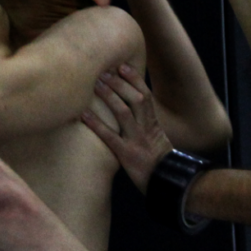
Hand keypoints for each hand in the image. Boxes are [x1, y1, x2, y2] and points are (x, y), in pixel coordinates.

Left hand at [82, 64, 173, 194]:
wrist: (168, 185)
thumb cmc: (158, 161)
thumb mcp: (155, 138)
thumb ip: (144, 123)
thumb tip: (129, 104)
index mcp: (153, 124)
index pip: (146, 96)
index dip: (135, 80)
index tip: (123, 65)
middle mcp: (146, 129)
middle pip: (136, 100)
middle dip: (120, 84)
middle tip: (103, 69)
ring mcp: (137, 141)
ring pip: (124, 113)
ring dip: (109, 96)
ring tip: (94, 83)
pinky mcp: (127, 155)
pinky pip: (110, 137)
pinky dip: (96, 124)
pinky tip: (83, 114)